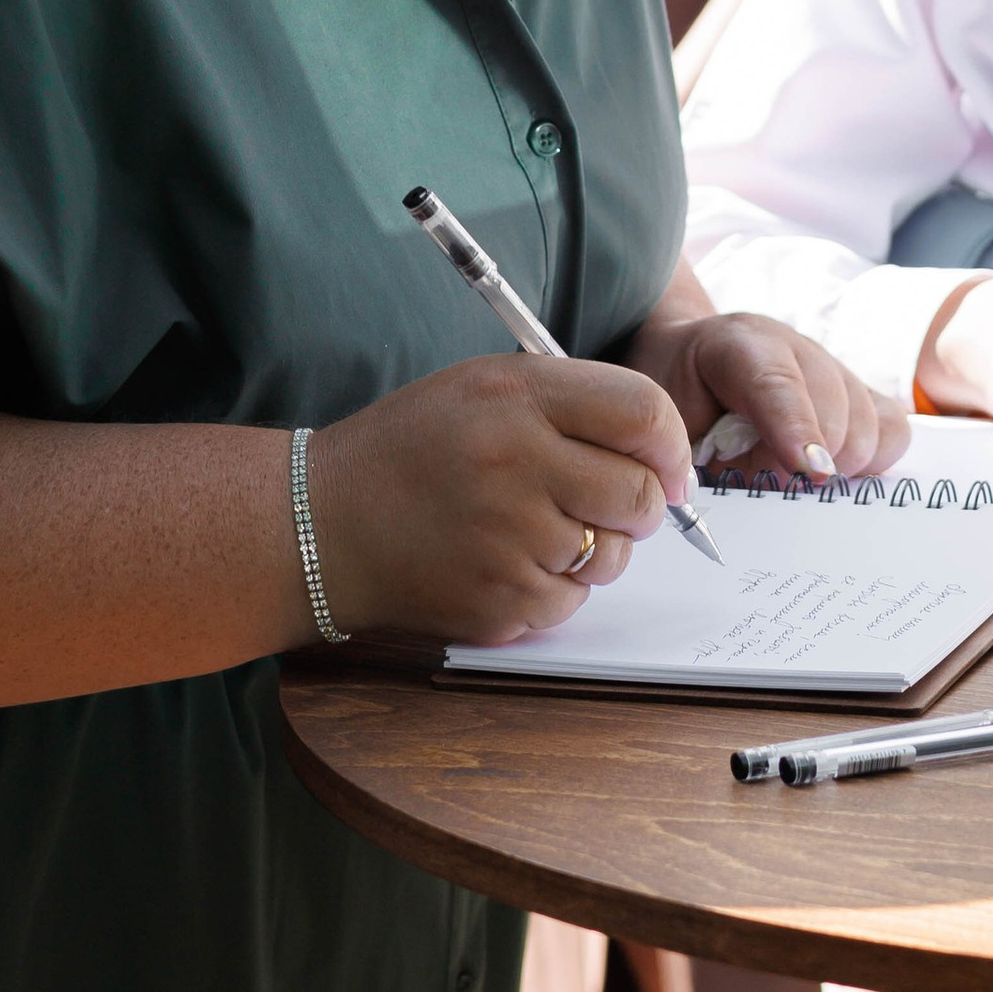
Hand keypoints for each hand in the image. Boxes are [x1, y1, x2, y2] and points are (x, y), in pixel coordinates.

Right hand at [307, 351, 691, 645]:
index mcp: (515, 395)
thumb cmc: (410, 451)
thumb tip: (665, 457)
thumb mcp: (482, 389)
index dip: (672, 445)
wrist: (320, 525)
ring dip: (593, 549)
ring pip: (610, 556)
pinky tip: (503, 563)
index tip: (669, 466)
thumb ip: (571, 404)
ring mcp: (506, 539)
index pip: (642, 412)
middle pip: (640, 494)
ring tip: (534, 529)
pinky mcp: (497, 601)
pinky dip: (551, 589)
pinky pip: (570, 603)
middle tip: (606, 505)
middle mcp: (515, 462)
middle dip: (640, 505)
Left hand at [628, 306, 906, 486]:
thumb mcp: (670, 421)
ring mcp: (833, 366)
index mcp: (738, 344)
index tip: (812, 472)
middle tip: (766, 481)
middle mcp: (796, 346)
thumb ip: (698, 454)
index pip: (776, 383)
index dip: (797, 428)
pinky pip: (894, 430)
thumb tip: (746, 499)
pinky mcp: (860, 392)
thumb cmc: (678, 398)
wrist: (689, 364)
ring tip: (797, 474)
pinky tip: (838, 472)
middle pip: (836, 410)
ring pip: (870, 425)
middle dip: (809, 465)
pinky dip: (874, 460)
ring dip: (840, 466)